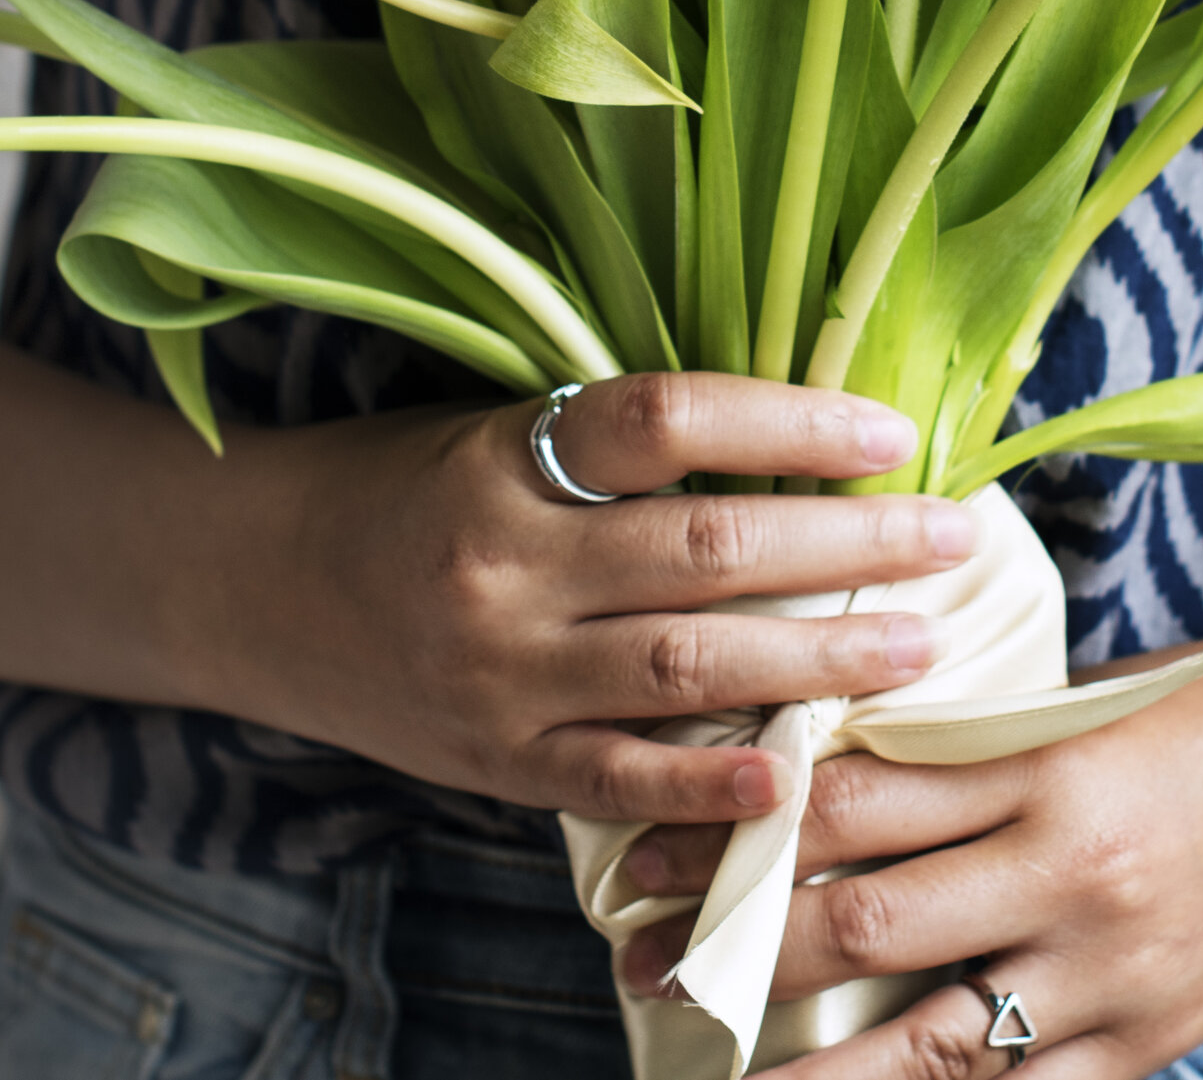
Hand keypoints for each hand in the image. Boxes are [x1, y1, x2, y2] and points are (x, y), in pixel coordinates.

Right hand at [203, 372, 983, 827]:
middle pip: (707, 549)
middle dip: (850, 546)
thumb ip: (616, 448)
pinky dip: (710, 781)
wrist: (249, 582)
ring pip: (687, 663)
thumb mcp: (493, 431)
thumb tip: (790, 441)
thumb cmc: (395, 487)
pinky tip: (794, 770)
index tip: (891, 431)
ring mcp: (501, 673)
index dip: (791, 422)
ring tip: (920, 644)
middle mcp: (505, 566)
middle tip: (953, 536)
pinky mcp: (497, 761)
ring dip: (818, 656)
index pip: (670, 422)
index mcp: (506, 461)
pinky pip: (619, 780)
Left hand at [615, 622, 1202, 1076]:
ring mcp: (1114, 976)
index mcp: (1044, 763)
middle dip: (739, 948)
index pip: (854, 798)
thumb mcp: (1082, 698)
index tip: (656, 839)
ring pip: (927, 1049)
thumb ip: (962, 740)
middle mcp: (1071, 875)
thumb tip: (820, 764)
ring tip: (710, 1073)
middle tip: (639, 955)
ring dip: (803, 1069)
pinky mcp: (1154, 1046)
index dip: (742, 824)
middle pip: (866, 925)